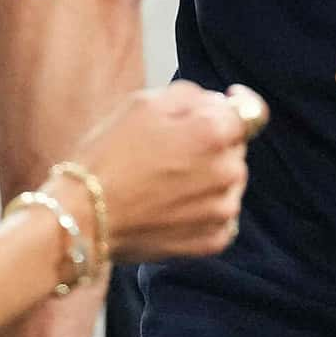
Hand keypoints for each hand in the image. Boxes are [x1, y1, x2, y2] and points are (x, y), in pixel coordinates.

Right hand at [72, 81, 263, 261]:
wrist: (83, 217)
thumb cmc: (109, 155)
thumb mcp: (144, 102)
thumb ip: (192, 95)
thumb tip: (218, 103)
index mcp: (214, 132)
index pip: (252, 112)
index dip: (239, 104)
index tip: (229, 102)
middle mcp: (228, 171)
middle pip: (236, 146)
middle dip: (215, 142)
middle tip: (173, 149)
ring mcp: (223, 210)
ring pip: (230, 181)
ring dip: (211, 176)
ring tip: (169, 182)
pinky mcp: (213, 240)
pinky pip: (223, 216)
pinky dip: (206, 209)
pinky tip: (174, 206)